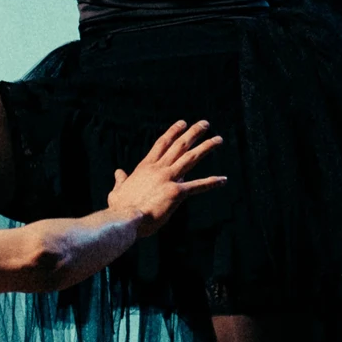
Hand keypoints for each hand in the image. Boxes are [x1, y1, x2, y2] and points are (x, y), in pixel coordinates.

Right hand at [107, 120, 227, 237]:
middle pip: (179, 145)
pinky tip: (223, 180)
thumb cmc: (120, 207)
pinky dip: (211, 182)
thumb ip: (121, 179)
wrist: (125, 218)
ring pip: (190, 158)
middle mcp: (158, 168)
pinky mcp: (176, 192)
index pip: (162, 144)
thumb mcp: (118, 190)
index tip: (183, 123)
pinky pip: (198, 186)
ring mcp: (168, 178)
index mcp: (145, 166)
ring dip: (206, 147)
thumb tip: (119, 172)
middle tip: (205, 124)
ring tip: (218, 139)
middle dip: (193, 133)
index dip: (173, 132)